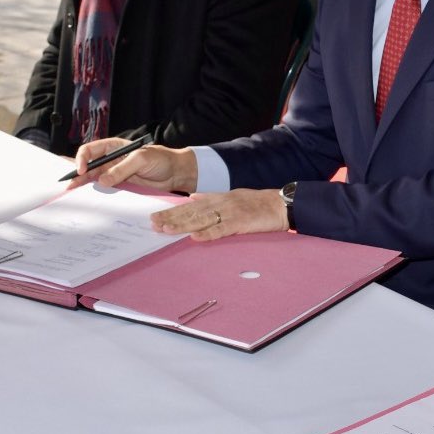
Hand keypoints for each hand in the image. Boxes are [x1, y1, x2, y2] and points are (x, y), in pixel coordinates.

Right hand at [67, 139, 196, 192]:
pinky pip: (104, 188)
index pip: (91, 150)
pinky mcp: (121, 185)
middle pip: (89, 165)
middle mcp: (112, 159)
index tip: (81, 170)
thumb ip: (122, 169)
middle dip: (76, 173)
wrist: (176, 173)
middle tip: (67, 184)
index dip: (83, 159)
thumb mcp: (141, 159)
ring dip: (82, 184)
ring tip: (71, 192)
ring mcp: (115, 173)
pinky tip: (87, 197)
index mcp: (114, 147)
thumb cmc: (162, 159)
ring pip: (94, 178)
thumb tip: (103, 180)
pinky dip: (95, 192)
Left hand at [150, 188, 288, 240]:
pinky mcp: (241, 223)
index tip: (155, 215)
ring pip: (202, 219)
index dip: (172, 211)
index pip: (190, 205)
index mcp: (218, 198)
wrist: (280, 204)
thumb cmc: (258, 203)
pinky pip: (222, 229)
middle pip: (192, 211)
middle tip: (153, 223)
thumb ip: (212, 198)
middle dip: (171, 218)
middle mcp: (221, 203)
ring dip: (183, 225)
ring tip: (166, 230)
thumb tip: (193, 198)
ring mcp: (230, 212)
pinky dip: (208, 234)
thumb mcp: (232, 196)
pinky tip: (195, 237)